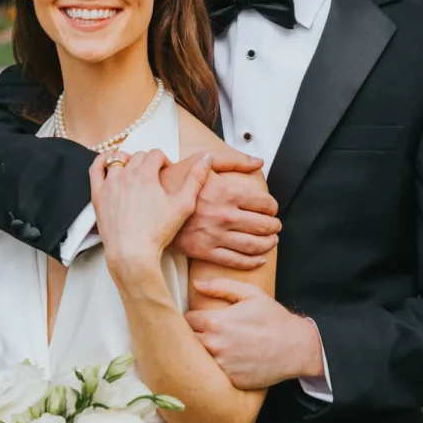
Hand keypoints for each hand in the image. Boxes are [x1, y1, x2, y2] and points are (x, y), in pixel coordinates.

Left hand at [91, 149, 209, 275]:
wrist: (132, 253)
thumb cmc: (158, 231)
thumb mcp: (183, 205)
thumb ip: (196, 179)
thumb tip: (207, 157)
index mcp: (146, 174)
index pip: (156, 154)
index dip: (164, 161)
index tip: (167, 174)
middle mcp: (126, 174)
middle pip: (138, 156)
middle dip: (148, 162)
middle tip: (154, 178)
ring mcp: (109, 183)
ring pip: (118, 159)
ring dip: (128, 161)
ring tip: (135, 172)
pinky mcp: (98, 195)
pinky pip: (96, 168)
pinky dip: (102, 161)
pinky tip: (109, 163)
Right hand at [167, 153, 279, 270]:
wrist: (147, 203)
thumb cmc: (176, 178)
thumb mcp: (202, 160)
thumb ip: (234, 160)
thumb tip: (259, 162)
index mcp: (226, 191)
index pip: (264, 203)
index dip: (272, 207)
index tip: (271, 208)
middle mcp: (224, 215)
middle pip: (263, 225)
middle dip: (274, 226)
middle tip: (275, 225)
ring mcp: (214, 235)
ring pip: (253, 245)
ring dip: (268, 244)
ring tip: (271, 241)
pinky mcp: (204, 251)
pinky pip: (235, 261)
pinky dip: (252, 262)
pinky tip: (259, 259)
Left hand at [188, 277, 324, 389]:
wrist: (296, 348)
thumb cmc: (274, 319)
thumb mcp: (251, 294)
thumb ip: (221, 286)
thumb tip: (196, 284)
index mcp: (216, 322)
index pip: (186, 320)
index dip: (192, 318)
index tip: (199, 319)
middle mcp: (215, 345)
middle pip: (186, 340)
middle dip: (191, 335)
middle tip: (203, 333)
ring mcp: (221, 366)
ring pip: (197, 359)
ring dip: (200, 353)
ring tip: (213, 348)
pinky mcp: (229, 380)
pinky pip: (212, 375)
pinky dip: (214, 369)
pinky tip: (226, 361)